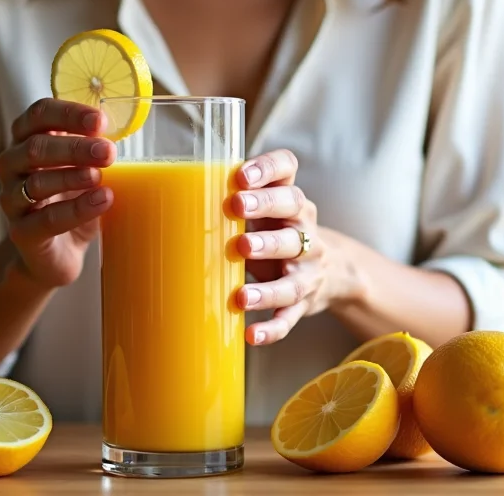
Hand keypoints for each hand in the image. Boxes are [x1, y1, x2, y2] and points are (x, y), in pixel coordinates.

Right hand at [0, 98, 115, 287]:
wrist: (59, 253)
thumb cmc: (72, 199)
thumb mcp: (86, 168)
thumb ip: (97, 148)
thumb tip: (127, 128)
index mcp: (27, 139)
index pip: (39, 115)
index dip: (68, 113)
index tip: (100, 121)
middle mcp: (12, 165)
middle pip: (35, 147)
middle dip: (74, 147)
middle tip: (108, 152)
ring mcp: (11, 200)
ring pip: (36, 183)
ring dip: (71, 177)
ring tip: (100, 176)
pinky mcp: (21, 233)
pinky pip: (45, 219)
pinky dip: (75, 210)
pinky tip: (102, 201)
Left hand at [230, 150, 359, 345]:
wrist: (332, 272)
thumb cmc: (278, 234)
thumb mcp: (266, 211)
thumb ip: (236, 201)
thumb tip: (171, 198)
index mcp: (290, 199)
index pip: (287, 169)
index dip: (268, 168)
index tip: (241, 175)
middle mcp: (304, 229)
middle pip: (293, 212)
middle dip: (265, 209)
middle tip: (236, 208)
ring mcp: (307, 268)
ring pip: (293, 276)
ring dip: (268, 285)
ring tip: (241, 295)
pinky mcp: (304, 302)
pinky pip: (290, 316)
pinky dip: (273, 328)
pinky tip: (252, 335)